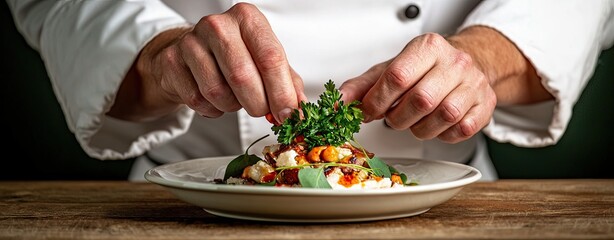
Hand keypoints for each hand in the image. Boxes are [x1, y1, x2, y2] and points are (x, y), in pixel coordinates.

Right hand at [111, 3, 305, 122]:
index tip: (289, 115)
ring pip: (218, 91)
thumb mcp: (264, 62)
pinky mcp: (171, 61)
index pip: (271, 58)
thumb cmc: (233, 57)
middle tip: (262, 111)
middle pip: (243, 76)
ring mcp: (190, 41)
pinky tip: (214, 99)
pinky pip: (197, 100)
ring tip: (234, 98)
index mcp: (248, 19)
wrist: (187, 54)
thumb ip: (286, 84)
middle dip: (258, 104)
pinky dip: (212, 109)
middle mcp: (218, 25)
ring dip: (232, 106)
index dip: (282, 93)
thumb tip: (300, 112)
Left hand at [340, 32, 496, 142]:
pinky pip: (461, 130)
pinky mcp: (485, 106)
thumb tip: (337, 105)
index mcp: (428, 47)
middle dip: (399, 118)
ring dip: (420, 128)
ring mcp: (474, 84)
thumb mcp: (389, 70)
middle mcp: (455, 62)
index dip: (378, 101)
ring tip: (414, 121)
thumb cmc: (423, 69)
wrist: (463, 65)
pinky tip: (435, 124)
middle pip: (421, 100)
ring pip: (443, 117)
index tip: (369, 112)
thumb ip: (361, 87)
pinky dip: (442, 134)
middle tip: (394, 117)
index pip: (397, 77)